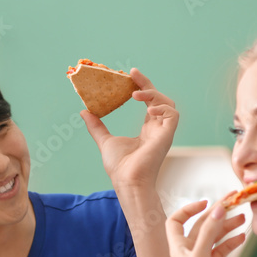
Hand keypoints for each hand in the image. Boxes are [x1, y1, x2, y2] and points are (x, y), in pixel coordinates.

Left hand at [81, 69, 178, 190]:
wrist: (127, 181)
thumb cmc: (120, 167)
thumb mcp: (105, 141)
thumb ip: (97, 126)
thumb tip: (85, 112)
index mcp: (147, 130)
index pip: (149, 102)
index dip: (142, 87)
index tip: (130, 75)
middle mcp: (158, 129)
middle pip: (160, 99)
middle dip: (148, 84)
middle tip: (133, 74)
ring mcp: (164, 132)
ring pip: (168, 103)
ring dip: (153, 94)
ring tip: (135, 94)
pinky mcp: (167, 136)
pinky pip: (172, 114)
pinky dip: (161, 108)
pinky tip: (148, 109)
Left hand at [166, 201, 245, 256]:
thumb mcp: (200, 255)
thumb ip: (209, 231)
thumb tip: (219, 208)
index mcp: (178, 246)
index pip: (176, 221)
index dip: (188, 209)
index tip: (205, 203)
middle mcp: (187, 251)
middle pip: (201, 226)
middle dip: (218, 214)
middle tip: (234, 203)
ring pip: (214, 237)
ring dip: (228, 227)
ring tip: (243, 218)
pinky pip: (221, 251)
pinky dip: (231, 243)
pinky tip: (242, 238)